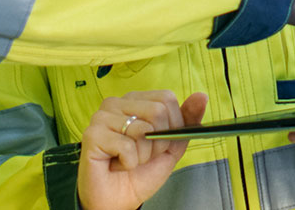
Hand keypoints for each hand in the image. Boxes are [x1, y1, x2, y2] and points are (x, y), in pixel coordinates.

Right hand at [77, 90, 206, 209]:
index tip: (160, 143)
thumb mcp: (171, 146)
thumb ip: (187, 120)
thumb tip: (202, 96)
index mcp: (135, 100)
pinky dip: (129, 162)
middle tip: (143, 155)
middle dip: (158, 143)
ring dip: (143, 155)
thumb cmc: (140, 172)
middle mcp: (116, 103)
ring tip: (129, 160)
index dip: (172, 125)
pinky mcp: (92, 134)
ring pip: (142, 130)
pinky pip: (127, 146)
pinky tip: (117, 164)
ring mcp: (101, 117)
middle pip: (157, 111)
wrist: (118, 200)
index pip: (167, 98)